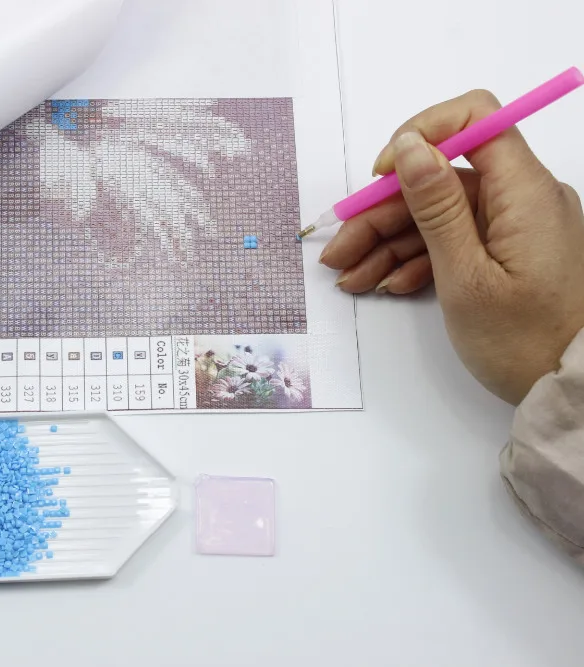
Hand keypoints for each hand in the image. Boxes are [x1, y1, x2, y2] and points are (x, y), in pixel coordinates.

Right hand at [319, 89, 583, 403]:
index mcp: (524, 192)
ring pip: (439, 213)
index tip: (382, 175)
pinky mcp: (506, 251)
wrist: (569, 390)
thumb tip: (410, 144)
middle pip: (441, 178)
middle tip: (340, 252)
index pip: (474, 118)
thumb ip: (435, 206)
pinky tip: (388, 283)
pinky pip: (454, 239)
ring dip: (389, 243)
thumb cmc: (524, 341)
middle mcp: (522, 198)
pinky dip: (417, 258)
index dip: (421, 135)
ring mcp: (513, 226)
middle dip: (384, 212)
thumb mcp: (466, 275)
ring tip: (352, 279)